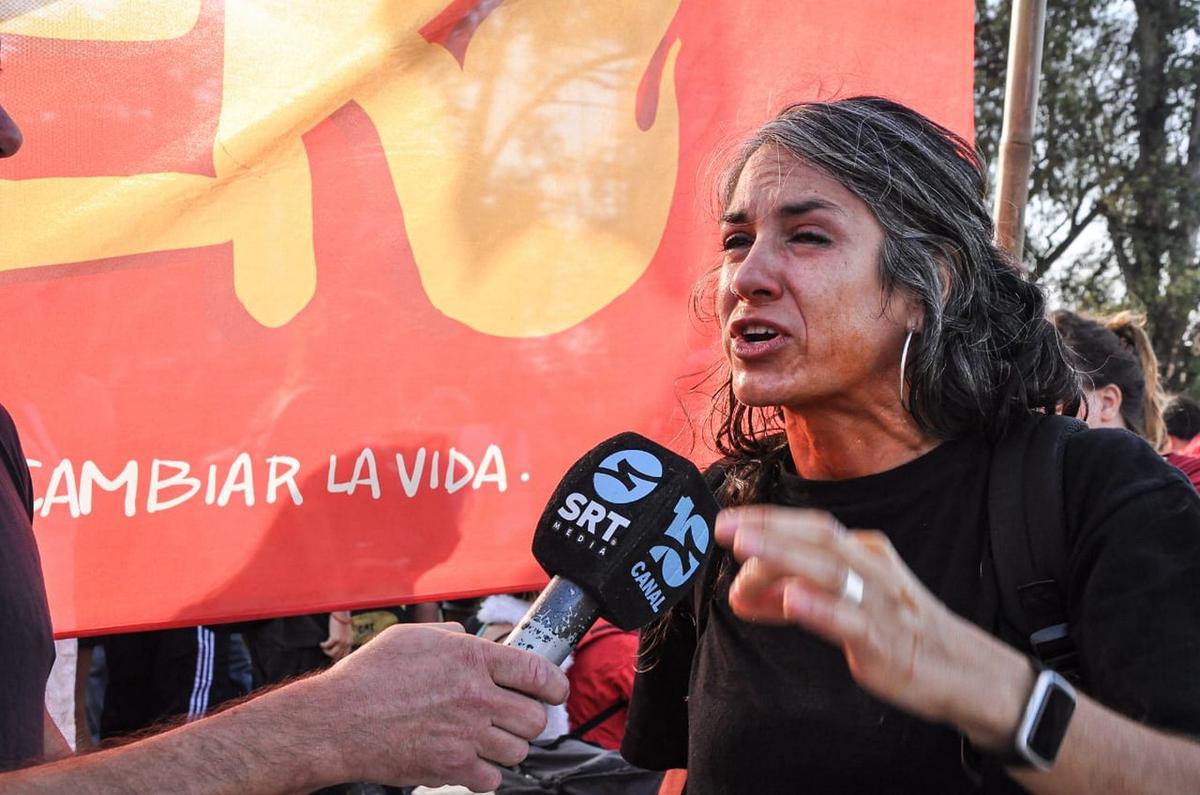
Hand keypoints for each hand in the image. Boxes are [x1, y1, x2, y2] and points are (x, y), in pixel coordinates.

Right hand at [307, 622, 568, 790]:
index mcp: (471, 658)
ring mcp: (467, 734)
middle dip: (528, 719)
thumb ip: (451, 636)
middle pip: (535, 718)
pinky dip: (485, 774)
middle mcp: (475, 696)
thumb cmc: (368, 678)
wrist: (337, 722)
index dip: (555, 684)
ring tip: (484, 740)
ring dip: (506, 747)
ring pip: (518, 751)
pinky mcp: (452, 767)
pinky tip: (468, 760)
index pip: (538, 672)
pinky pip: (492, 779)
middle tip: (512, 718)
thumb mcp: (413, 637)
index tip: (554, 691)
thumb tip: (472, 641)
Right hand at [321, 612, 352, 660]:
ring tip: (323, 647)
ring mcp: (342, 641)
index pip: (345, 656)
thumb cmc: (341, 622)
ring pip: (332, 654)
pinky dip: (323, 645)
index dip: (337, 658)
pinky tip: (321, 643)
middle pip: (338, 656)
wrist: (341, 614)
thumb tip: (335, 650)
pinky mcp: (335, 638)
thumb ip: (343, 640)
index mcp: (350, 642)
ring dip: (326, 651)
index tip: (331, 658)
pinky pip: (327, 646)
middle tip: (325, 651)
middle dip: (330, 655)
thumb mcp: (345, 633)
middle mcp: (347, 643)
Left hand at [714, 506, 1032, 744]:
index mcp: (865, 553)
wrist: (968, 673)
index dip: (768, 519)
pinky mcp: (887, 641)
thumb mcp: (847, 601)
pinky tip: (793, 599)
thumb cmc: (900, 630)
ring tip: (745, 549)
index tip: (726, 519)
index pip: (811, 527)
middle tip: (724, 528)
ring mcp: (881, 603)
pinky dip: (821, 608)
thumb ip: (795, 592)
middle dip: (768, 530)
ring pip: (830, 572)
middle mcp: (872, 568)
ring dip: (784, 557)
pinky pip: (852, 620)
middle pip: (817, 539)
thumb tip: (741, 590)